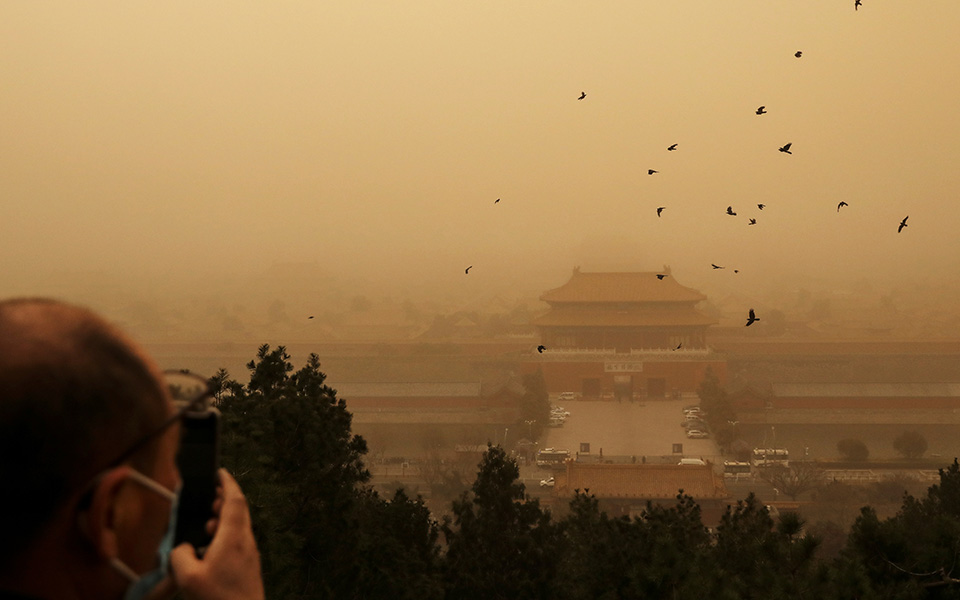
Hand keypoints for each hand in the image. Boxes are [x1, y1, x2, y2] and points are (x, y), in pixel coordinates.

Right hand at [169, 469, 264, 599]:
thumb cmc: (220, 598)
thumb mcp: (188, 577)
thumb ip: (180, 555)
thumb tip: (183, 548)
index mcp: (234, 537)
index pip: (235, 499)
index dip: (227, 482)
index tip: (219, 472)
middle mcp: (246, 541)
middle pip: (239, 510)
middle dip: (225, 499)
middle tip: (210, 496)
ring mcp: (250, 554)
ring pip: (239, 526)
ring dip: (224, 519)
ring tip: (207, 524)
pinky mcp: (248, 566)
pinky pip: (238, 541)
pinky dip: (225, 535)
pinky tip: (210, 549)